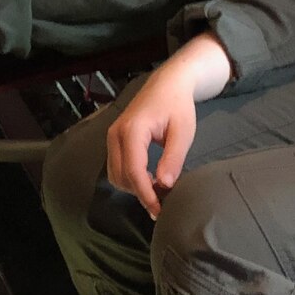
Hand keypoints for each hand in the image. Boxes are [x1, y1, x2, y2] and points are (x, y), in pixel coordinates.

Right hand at [104, 33, 232, 218]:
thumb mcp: (182, 132)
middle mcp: (116, 134)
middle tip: (163, 202)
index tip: (159, 210)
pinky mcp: (114, 139)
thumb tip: (164, 186)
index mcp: (133, 130)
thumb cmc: (177, 105)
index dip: (146, 194)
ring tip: (157, 191)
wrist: (168, 83)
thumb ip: (173, 158)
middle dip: (140, 193)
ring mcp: (112, 136)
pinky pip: (116, 167)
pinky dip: (129, 178)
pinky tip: (148, 180)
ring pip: (115, 174)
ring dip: (133, 187)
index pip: (133, 171)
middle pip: (121, 176)